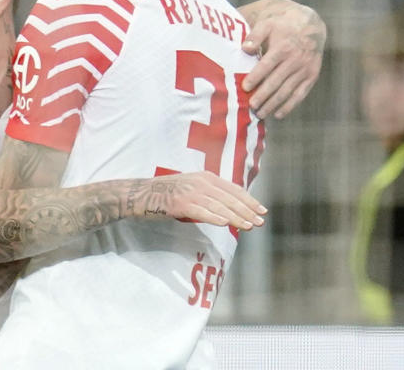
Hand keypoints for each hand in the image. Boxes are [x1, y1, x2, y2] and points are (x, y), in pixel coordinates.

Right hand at [134, 171, 265, 230]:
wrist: (142, 194)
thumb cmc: (168, 193)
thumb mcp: (192, 187)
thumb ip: (210, 193)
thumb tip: (231, 206)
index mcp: (205, 177)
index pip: (233, 189)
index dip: (249, 200)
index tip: (262, 210)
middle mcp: (200, 182)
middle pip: (229, 198)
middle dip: (247, 211)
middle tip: (260, 222)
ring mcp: (190, 192)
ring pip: (219, 206)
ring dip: (236, 217)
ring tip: (249, 226)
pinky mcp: (180, 203)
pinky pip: (201, 212)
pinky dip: (214, 217)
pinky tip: (225, 224)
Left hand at [241, 0, 325, 119]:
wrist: (310, 25)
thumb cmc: (281, 26)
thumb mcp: (267, 24)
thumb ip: (255, 35)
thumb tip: (245, 48)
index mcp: (283, 47)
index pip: (267, 65)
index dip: (256, 77)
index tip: (245, 88)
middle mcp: (295, 60)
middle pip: (277, 81)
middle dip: (263, 95)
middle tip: (251, 107)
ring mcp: (305, 69)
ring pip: (287, 91)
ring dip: (273, 104)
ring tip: (260, 114)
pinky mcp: (312, 76)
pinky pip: (300, 94)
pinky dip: (289, 106)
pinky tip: (278, 115)